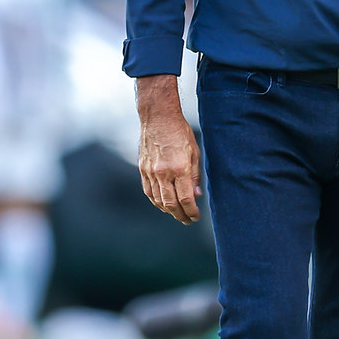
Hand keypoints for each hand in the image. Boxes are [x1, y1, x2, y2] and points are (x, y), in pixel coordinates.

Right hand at [135, 75, 201, 223]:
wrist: (158, 118)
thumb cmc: (180, 132)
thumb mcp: (194, 152)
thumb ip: (195, 176)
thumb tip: (196, 195)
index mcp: (179, 168)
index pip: (186, 199)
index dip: (192, 212)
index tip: (196, 217)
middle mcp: (163, 173)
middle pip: (171, 204)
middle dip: (181, 216)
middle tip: (187, 220)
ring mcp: (151, 172)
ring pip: (158, 200)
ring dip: (168, 211)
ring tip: (176, 214)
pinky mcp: (143, 169)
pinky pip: (148, 191)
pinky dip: (156, 201)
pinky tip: (162, 204)